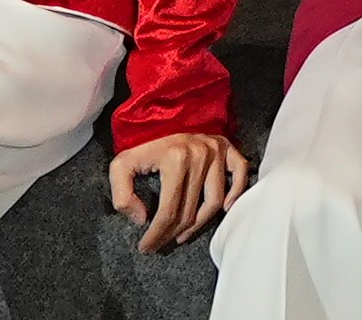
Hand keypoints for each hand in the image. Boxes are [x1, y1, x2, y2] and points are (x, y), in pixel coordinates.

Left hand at [107, 132, 248, 251]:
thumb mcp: (122, 166)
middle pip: (190, 211)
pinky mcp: (228, 149)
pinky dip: (235, 194)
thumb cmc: (143, 144)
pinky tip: (224, 210)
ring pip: (214, 202)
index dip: (156, 235)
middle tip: (161, 244)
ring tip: (182, 235)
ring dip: (198, 225)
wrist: (163, 115)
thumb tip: (142, 219)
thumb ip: (122, 194)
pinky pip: (239, 176)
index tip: (147, 247)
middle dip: (172, 234)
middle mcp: (199, 154)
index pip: (168, 210)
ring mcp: (216, 151)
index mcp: (174, 159)